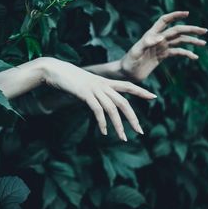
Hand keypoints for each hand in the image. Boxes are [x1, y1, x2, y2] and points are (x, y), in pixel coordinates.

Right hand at [38, 57, 156, 140]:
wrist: (54, 70)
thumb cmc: (68, 78)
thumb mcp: (85, 84)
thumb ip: (94, 92)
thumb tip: (98, 102)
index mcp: (104, 82)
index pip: (127, 85)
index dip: (141, 91)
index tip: (153, 96)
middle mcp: (102, 85)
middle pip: (124, 102)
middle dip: (133, 118)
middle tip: (140, 132)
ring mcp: (94, 89)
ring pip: (112, 109)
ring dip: (119, 125)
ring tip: (123, 138)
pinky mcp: (85, 94)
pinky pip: (98, 110)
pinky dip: (102, 122)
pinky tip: (104, 132)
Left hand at [112, 11, 207, 80]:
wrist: (126, 73)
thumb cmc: (128, 62)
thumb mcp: (136, 52)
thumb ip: (147, 43)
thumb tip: (161, 37)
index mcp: (151, 35)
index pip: (164, 21)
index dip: (175, 16)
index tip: (187, 13)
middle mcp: (158, 39)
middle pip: (177, 31)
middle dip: (190, 29)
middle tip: (204, 31)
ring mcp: (161, 47)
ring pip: (179, 41)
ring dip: (191, 41)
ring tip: (203, 43)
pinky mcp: (162, 57)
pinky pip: (177, 53)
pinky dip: (186, 54)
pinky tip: (194, 57)